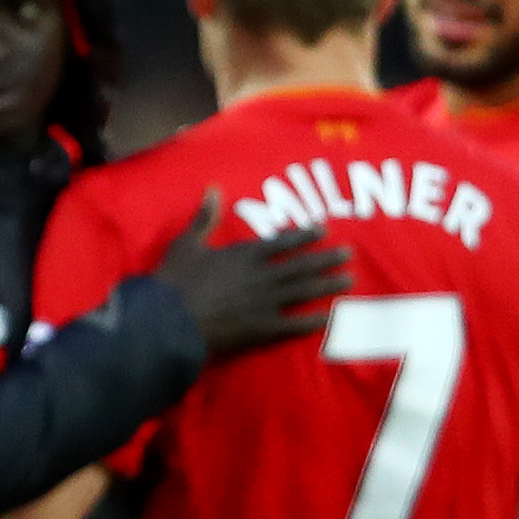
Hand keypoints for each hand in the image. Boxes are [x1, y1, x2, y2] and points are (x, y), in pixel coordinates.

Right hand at [154, 188, 349, 356]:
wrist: (169, 321)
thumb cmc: (175, 281)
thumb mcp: (187, 243)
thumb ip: (205, 218)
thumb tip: (213, 189)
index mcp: (245, 255)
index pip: (283, 243)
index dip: (305, 236)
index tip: (324, 231)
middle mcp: (262, 277)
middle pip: (301, 266)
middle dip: (327, 259)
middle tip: (349, 254)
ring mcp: (264, 304)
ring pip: (303, 292)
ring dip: (327, 285)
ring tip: (348, 280)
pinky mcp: (261, 330)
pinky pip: (294, 325)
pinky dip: (313, 322)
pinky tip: (330, 318)